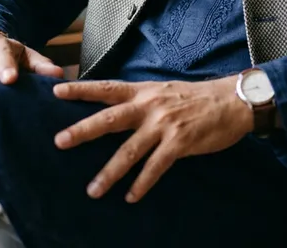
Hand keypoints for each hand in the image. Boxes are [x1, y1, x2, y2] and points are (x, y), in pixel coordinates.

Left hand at [53, 76, 253, 202]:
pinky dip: (142, 184)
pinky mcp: (180, 142)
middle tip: (59, 141)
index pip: (107, 88)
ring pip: (130, 151)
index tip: (56, 91)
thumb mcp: (163, 91)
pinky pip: (155, 167)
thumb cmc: (195, 98)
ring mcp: (164, 124)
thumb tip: (115, 113)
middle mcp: (150, 105)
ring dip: (109, 172)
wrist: (231, 100)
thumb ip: (140, 101)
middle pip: (110, 119)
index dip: (81, 90)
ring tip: (92, 190)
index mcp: (143, 91)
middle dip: (83, 130)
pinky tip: (130, 197)